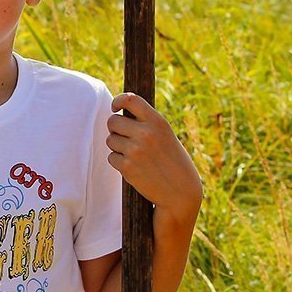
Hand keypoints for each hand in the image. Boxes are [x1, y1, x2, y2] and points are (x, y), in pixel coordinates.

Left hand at [107, 93, 203, 226]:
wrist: (180, 192)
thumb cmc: (173, 162)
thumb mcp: (165, 136)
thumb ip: (146, 124)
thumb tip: (118, 113)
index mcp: (157, 122)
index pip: (130, 99)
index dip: (118, 101)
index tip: (115, 107)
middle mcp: (146, 134)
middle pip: (113, 121)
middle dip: (115, 128)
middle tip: (125, 137)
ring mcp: (135, 150)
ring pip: (110, 140)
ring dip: (117, 146)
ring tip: (134, 155)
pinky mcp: (127, 167)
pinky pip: (111, 157)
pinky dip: (118, 161)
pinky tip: (133, 167)